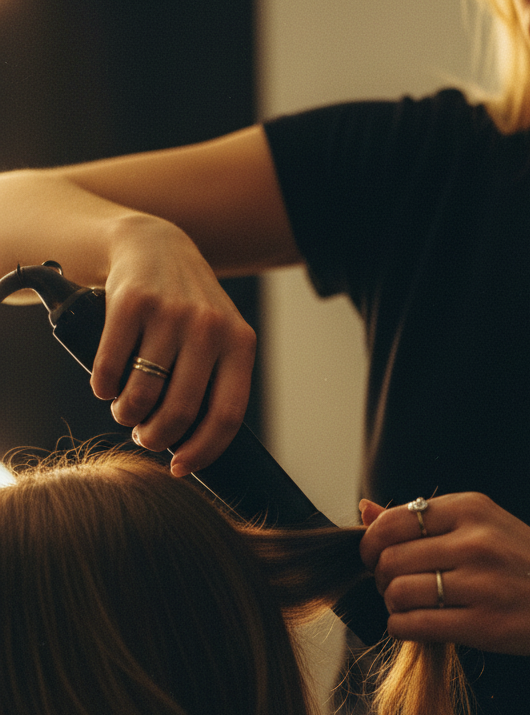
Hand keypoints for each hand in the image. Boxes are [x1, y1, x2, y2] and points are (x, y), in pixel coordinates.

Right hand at [94, 216, 255, 475]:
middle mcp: (210, 328)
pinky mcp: (132, 303)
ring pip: (143, 393)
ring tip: (126, 413)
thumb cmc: (190, 310)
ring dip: (128, 415)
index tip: (181, 468)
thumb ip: (219, 382)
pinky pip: (110, 367)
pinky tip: (106, 387)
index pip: (227, 415)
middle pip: (181, 410)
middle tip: (146, 438)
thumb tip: (199, 447)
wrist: (156, 247)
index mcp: (240, 344)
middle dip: (157, 437)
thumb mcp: (221, 338)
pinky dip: (103, 388)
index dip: (203, 450)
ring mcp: (171, 314)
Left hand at [359, 492, 529, 656]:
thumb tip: (364, 509)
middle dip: (381, 577)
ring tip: (411, 605)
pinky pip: (414, 625)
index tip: (379, 556)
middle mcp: (476, 541)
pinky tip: (417, 624)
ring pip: (397, 593)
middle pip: (389, 559)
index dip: (373, 543)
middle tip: (395, 585)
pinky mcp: (483, 624)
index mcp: (473, 508)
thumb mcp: (482, 525)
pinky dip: (403, 627)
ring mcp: (481, 584)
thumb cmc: (525, 562)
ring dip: (393, 604)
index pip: (393, 520)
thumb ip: (423, 519)